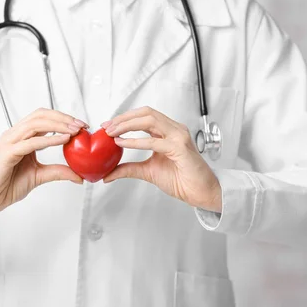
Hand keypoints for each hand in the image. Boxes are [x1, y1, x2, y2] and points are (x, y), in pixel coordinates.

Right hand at [0, 108, 86, 222]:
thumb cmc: (7, 186)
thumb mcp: (39, 176)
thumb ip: (57, 172)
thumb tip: (79, 176)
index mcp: (21, 137)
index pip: (43, 118)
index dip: (63, 118)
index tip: (81, 126)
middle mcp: (14, 135)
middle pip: (41, 115)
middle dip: (63, 118)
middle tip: (81, 125)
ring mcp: (9, 142)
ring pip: (36, 124)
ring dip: (59, 125)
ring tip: (75, 131)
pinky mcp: (7, 153)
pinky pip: (31, 142)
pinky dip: (49, 140)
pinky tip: (63, 140)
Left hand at [102, 107, 221, 212]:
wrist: (200, 193)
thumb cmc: (181, 180)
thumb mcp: (147, 171)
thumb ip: (128, 169)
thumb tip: (108, 174)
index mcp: (167, 132)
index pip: (143, 116)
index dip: (124, 118)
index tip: (107, 125)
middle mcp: (174, 130)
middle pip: (145, 113)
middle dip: (123, 118)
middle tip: (106, 127)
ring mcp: (178, 136)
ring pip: (150, 120)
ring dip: (127, 125)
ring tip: (112, 133)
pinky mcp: (180, 148)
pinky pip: (154, 142)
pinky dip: (136, 142)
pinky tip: (122, 143)